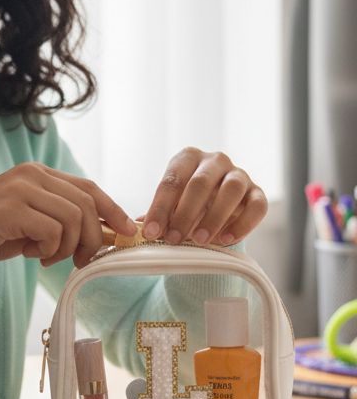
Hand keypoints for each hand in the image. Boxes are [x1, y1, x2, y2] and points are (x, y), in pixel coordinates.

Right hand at [0, 164, 137, 269]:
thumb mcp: (31, 225)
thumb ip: (62, 222)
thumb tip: (104, 235)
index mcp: (38, 174)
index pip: (88, 187)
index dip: (113, 209)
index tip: (128, 231)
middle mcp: (33, 174)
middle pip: (87, 204)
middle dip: (93, 238)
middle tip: (81, 261)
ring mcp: (22, 188)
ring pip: (74, 218)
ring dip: (67, 247)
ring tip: (45, 258)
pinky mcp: (13, 207)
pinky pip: (53, 231)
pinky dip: (49, 249)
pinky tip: (30, 254)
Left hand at [140, 148, 267, 245]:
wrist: (219, 207)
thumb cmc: (188, 203)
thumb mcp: (171, 205)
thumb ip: (159, 214)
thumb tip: (140, 225)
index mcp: (188, 158)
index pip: (172, 180)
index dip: (160, 208)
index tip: (151, 232)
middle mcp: (215, 161)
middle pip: (200, 183)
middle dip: (185, 213)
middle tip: (174, 239)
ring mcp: (240, 174)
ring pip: (231, 189)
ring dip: (214, 217)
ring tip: (200, 240)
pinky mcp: (257, 193)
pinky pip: (257, 206)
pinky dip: (242, 224)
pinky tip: (225, 240)